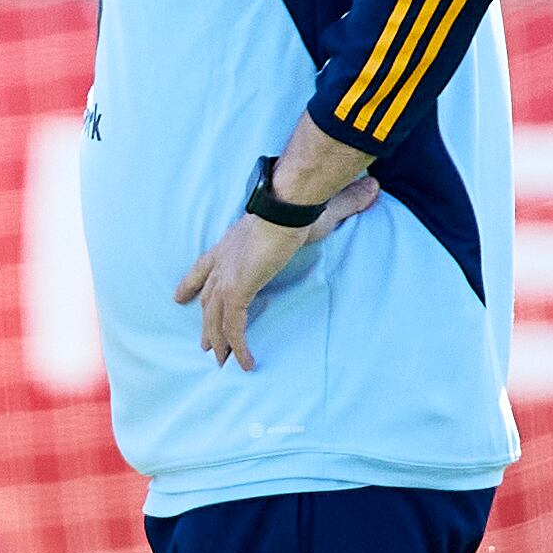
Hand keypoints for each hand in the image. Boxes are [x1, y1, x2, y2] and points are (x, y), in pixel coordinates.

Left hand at [172, 176, 378, 367]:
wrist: (288, 206)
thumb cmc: (301, 205)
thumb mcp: (320, 209)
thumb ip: (343, 205)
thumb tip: (373, 188)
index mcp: (231, 242)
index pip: (204, 266)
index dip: (192, 283)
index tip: (180, 297)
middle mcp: (223, 260)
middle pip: (208, 298)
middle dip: (206, 323)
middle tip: (205, 344)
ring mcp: (228, 276)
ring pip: (216, 318)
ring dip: (220, 342)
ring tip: (222, 363)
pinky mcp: (237, 290)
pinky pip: (233, 327)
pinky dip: (238, 346)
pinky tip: (245, 363)